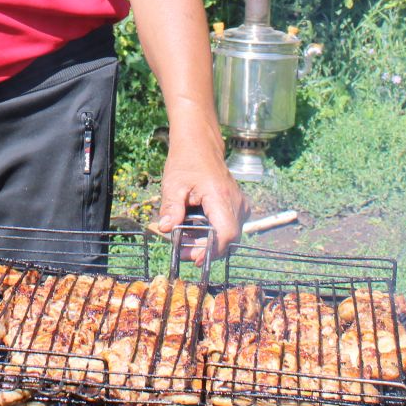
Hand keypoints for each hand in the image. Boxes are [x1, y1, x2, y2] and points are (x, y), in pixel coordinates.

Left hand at [152, 150, 246, 264]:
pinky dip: (213, 234)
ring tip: (184, 238)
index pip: (226, 235)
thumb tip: (165, 229)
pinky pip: (229, 227)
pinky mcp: (238, 207)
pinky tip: (194, 229)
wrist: (200, 145)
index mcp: (221, 197)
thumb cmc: (186, 162)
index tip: (194, 259)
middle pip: (228, 240)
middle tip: (182, 251)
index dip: (211, 252)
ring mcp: (240, 205)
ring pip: (229, 236)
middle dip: (205, 250)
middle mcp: (237, 203)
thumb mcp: (173, 185)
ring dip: (208, 243)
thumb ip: (171, 209)